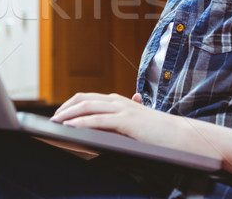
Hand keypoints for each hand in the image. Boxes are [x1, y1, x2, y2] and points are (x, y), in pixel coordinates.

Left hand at [50, 92, 173, 145]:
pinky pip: (98, 121)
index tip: (58, 114)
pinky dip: (82, 123)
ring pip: (88, 107)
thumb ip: (117, 123)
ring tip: (55, 122)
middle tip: (52, 119)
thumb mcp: (133, 124)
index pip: (87, 98)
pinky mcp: (126, 121)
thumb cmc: (157, 133)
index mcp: (118, 101)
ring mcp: (122, 109)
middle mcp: (117, 101)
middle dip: (64, 108)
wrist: (179, 135)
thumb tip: (100, 129)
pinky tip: (71, 127)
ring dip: (68, 114)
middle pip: (83, 99)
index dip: (70, 104)